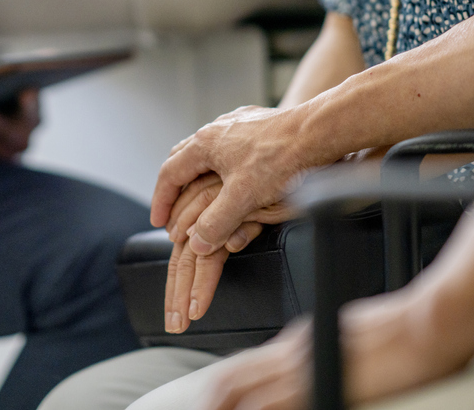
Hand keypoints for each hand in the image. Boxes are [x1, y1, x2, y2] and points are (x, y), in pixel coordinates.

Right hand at [152, 104, 324, 257]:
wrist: (317, 132)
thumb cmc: (281, 160)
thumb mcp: (243, 199)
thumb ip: (216, 223)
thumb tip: (197, 244)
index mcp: (205, 144)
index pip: (169, 174)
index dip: (161, 201)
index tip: (158, 221)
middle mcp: (217, 129)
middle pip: (182, 158)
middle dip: (174, 185)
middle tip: (171, 207)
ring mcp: (238, 124)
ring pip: (207, 150)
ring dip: (198, 172)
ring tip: (197, 191)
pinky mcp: (258, 124)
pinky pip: (230, 145)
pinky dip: (222, 164)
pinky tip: (233, 173)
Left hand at [163, 173, 289, 332]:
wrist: (301, 149)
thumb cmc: (283, 175)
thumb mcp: (256, 207)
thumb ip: (238, 224)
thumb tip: (229, 244)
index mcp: (209, 207)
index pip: (185, 251)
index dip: (179, 281)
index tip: (177, 310)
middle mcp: (208, 209)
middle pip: (181, 257)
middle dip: (175, 293)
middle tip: (173, 323)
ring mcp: (218, 213)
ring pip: (190, 260)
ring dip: (184, 294)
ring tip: (182, 320)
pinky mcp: (232, 218)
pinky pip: (211, 257)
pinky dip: (203, 285)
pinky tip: (199, 305)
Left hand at [204, 286, 473, 409]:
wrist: (431, 322)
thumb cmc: (409, 329)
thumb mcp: (352, 335)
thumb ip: (322, 353)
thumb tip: (313, 374)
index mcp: (299, 339)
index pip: (245, 366)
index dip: (223, 392)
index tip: (215, 408)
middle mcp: (292, 348)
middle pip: (231, 377)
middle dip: (209, 404)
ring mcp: (303, 364)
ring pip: (238, 391)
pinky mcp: (318, 381)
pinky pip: (267, 405)